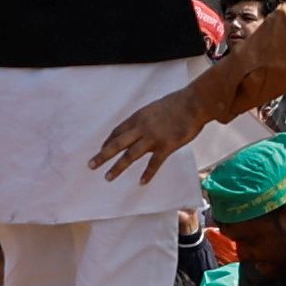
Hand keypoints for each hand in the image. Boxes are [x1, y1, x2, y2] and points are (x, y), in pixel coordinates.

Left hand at [87, 81, 219, 184]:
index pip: (118, 131)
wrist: (194, 103)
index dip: (108, 141)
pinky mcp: (166, 146)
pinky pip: (154, 163)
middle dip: (103, 155)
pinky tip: (141, 182)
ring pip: (130, 155)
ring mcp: (153, 138)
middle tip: (91, 165)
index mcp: (138, 117)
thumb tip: (141, 126)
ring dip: (118, 167)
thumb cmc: (177, 103)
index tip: (101, 149)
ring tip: (107, 177)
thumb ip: (146, 119)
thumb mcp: (155, 108)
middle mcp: (142, 128)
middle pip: (117, 143)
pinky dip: (147, 173)